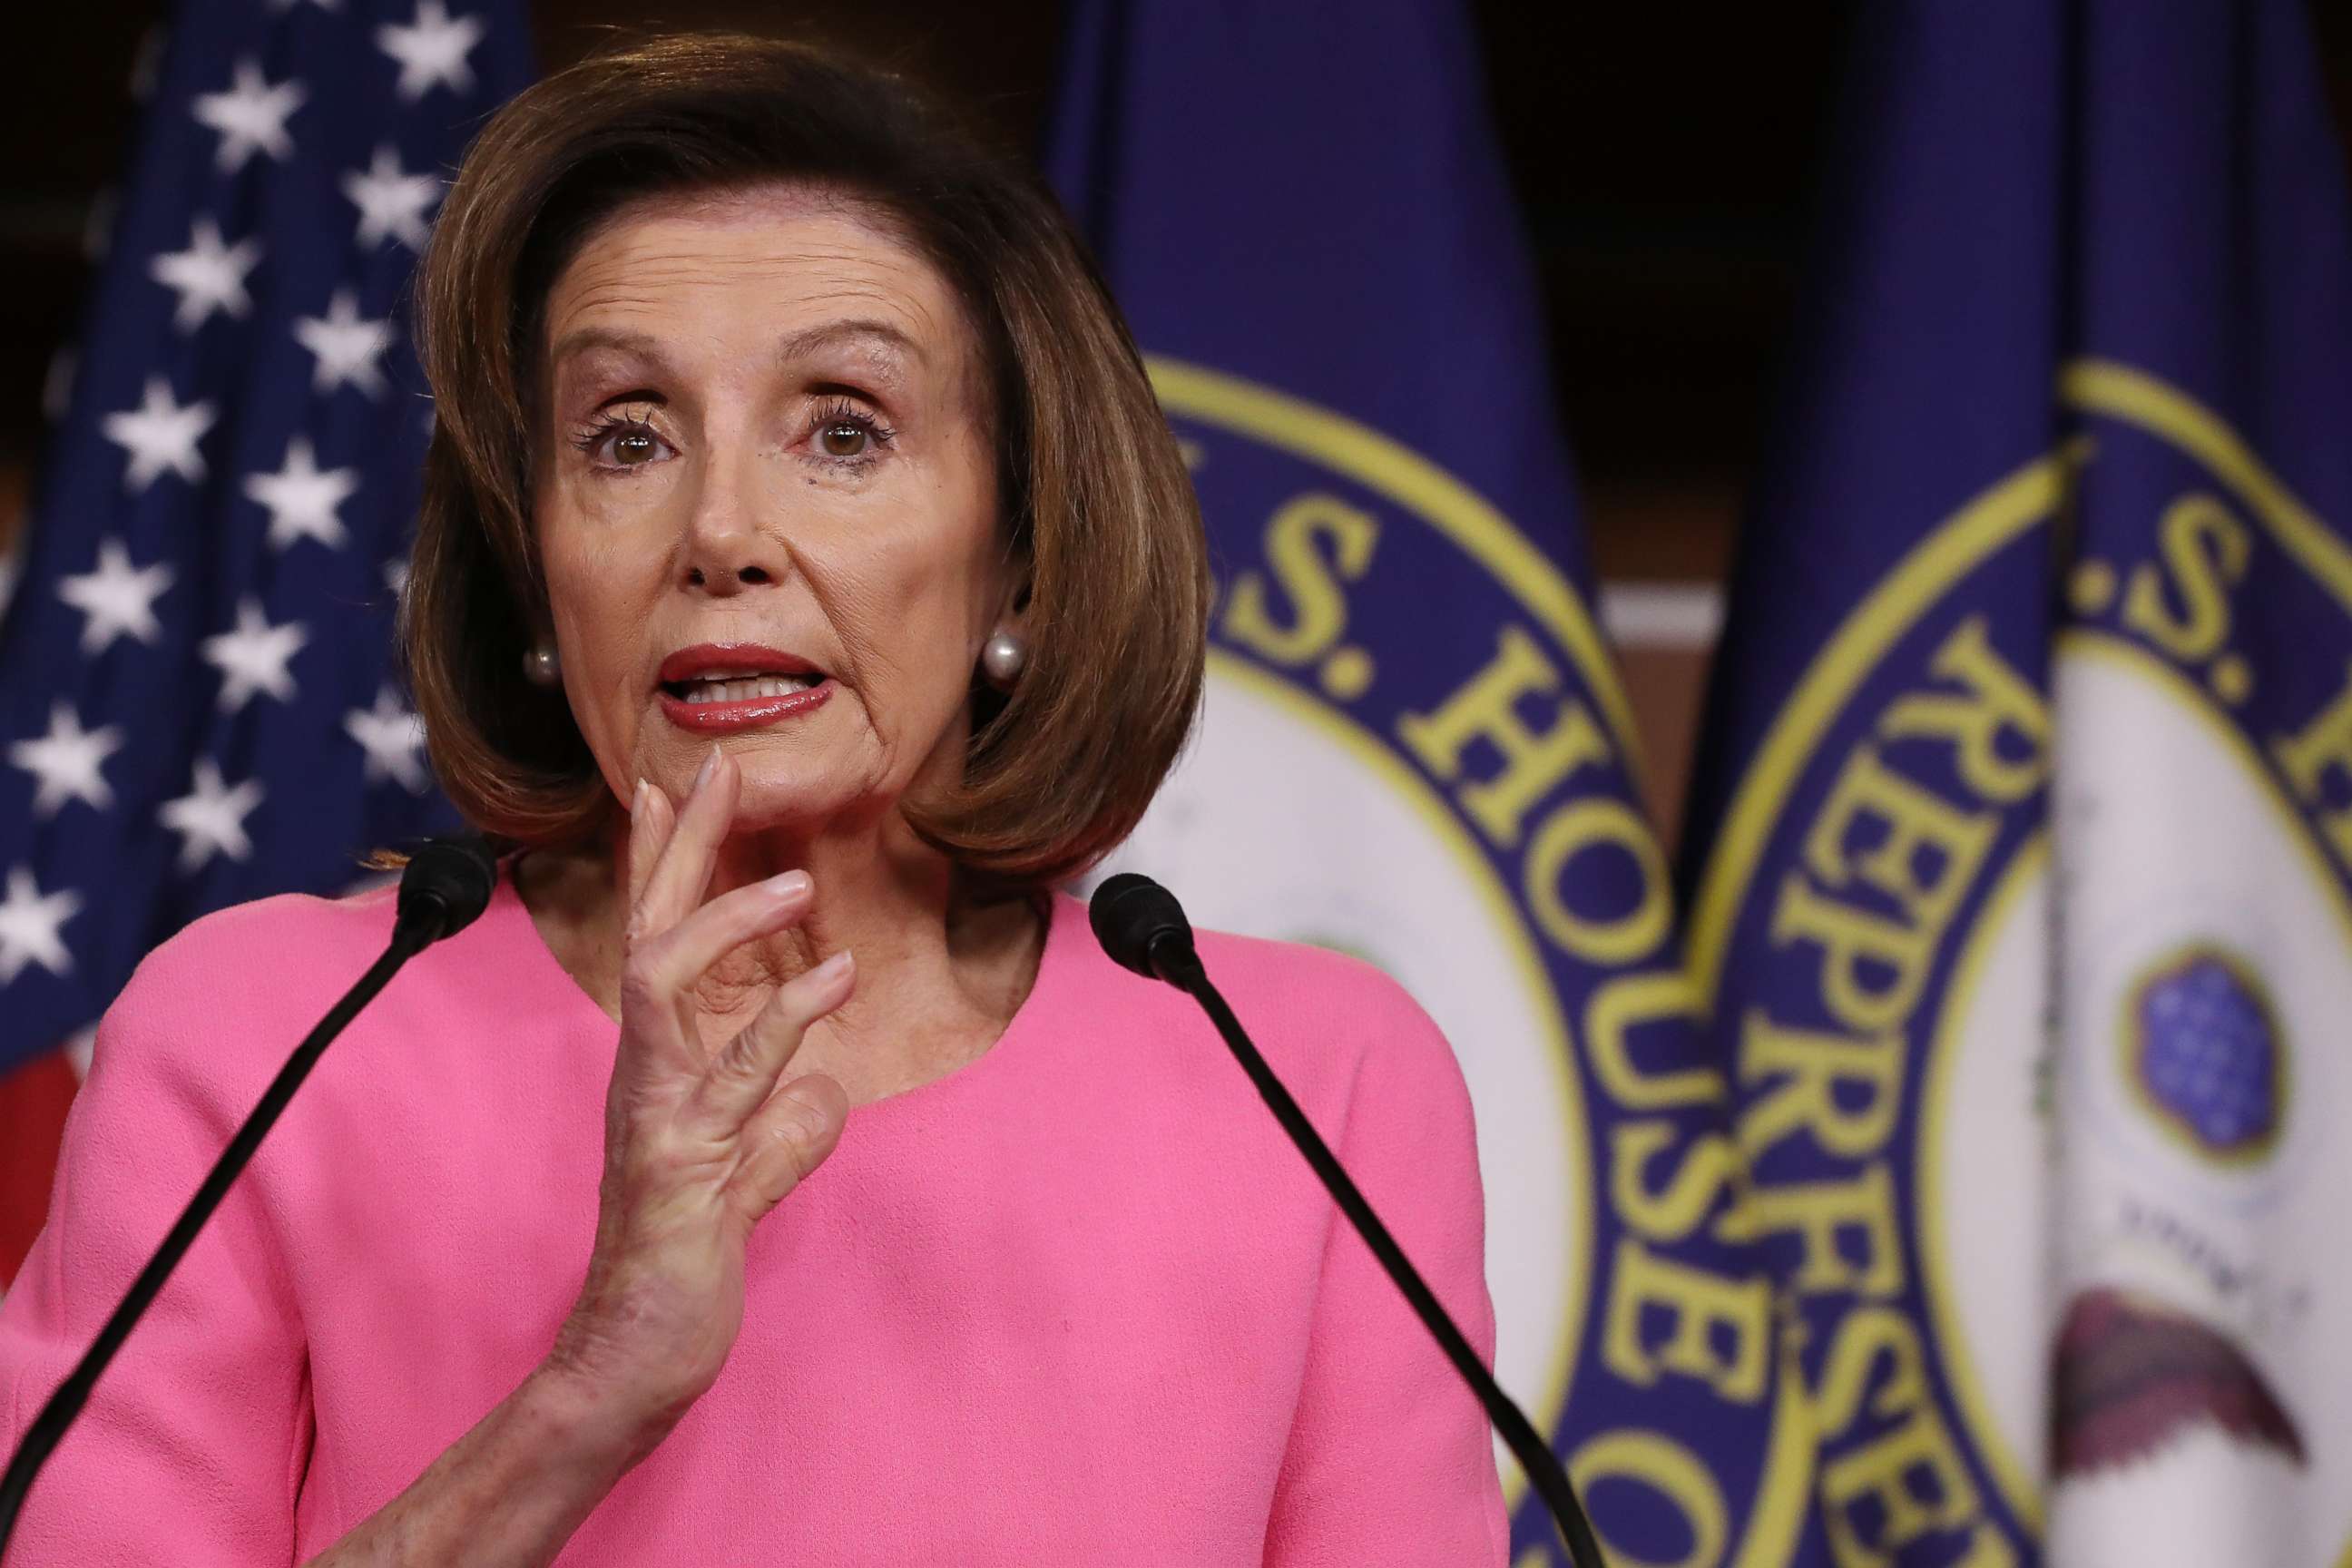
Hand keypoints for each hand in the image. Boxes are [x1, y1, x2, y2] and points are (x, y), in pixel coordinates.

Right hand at [541, 746, 851, 1458]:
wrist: (638, 1356)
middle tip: (715, 770)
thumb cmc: (685, 1264)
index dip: (670, 862)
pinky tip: (835, 977)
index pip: (660, 941)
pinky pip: (730, 1078)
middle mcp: (644, 1074)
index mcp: (660, 1067)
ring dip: (726, 925)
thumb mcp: (752, 1182)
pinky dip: (782, 1021)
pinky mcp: (679, 1164)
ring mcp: (655, 1114)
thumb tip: (825, 1094)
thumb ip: (783, 1132)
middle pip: (648, 932)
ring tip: (795, 882)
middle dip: (679, 848)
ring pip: (665, 988)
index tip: (683, 782)